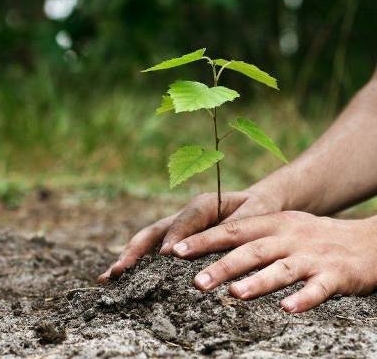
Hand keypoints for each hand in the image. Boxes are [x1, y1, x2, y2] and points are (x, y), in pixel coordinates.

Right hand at [98, 189, 283, 282]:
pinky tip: (123, 279)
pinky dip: (139, 263)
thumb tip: (219, 243)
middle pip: (156, 230)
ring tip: (109, 278)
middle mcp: (186, 216)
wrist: (256, 205)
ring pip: (150, 241)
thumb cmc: (257, 209)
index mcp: (204, 204)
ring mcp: (179, 228)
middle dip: (137, 250)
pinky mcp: (178, 240)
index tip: (166, 256)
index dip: (175, 236)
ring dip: (130, 257)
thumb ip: (238, 225)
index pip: (186, 219)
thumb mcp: (256, 212)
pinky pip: (155, 250)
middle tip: (120, 270)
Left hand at [171, 211, 376, 311]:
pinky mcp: (336, 275)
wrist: (365, 239)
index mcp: (274, 224)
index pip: (233, 229)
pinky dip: (303, 298)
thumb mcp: (283, 227)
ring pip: (281, 269)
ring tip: (235, 294)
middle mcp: (290, 237)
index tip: (176, 252)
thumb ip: (253, 236)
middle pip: (252, 250)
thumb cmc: (313, 236)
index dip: (205, 240)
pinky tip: (287, 309)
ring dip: (258, 281)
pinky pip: (318, 288)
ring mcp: (312, 255)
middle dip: (223, 265)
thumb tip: (214, 251)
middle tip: (196, 282)